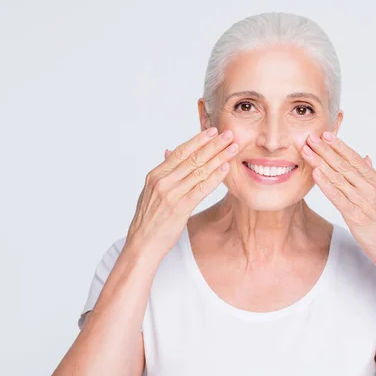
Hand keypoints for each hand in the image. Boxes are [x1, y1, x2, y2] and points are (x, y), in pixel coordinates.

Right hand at [125, 127, 237, 259]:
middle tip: (229, 134)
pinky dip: (215, 177)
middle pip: (193, 158)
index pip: (181, 152)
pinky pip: (201, 189)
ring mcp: (171, 194)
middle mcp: (163, 181)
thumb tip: (169, 152)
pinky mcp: (180, 208)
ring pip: (200, 171)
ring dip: (219, 158)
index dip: (198, 140)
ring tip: (233, 148)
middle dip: (213, 145)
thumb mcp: (150, 191)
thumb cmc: (149, 218)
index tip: (212, 131)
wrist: (142, 243)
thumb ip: (162, 172)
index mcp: (156, 175)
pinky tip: (225, 169)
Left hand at [300, 131, 375, 268]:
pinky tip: (316, 174)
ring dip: (321, 162)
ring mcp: (364, 202)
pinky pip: (338, 197)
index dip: (339, 146)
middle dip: (325, 150)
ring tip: (307, 151)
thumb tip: (367, 158)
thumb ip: (375, 178)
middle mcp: (372, 189)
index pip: (356, 160)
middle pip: (344, 165)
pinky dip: (326, 184)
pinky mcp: (357, 217)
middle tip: (310, 136)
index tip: (326, 135)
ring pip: (339, 177)